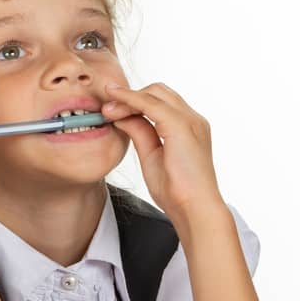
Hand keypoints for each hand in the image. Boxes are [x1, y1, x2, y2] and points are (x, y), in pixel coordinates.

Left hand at [99, 82, 224, 219]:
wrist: (194, 208)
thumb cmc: (176, 190)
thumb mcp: (151, 155)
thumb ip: (140, 133)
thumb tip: (122, 117)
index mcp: (189, 127)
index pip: (160, 101)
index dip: (133, 101)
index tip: (110, 107)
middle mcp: (193, 119)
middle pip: (158, 91)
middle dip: (129, 95)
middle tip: (106, 109)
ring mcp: (190, 121)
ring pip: (154, 93)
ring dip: (126, 98)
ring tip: (105, 110)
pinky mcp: (182, 127)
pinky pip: (151, 104)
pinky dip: (130, 101)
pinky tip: (113, 107)